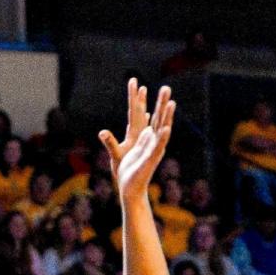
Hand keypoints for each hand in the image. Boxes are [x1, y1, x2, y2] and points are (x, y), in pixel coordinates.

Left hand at [98, 79, 174, 200]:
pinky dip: (161, 137)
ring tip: (171, 103)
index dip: (138, 100)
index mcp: (140, 136)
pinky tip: (165, 129)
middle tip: (166, 87)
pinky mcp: (151, 158)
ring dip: (166, 116)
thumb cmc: (126, 172)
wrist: (131, 188)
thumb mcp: (115, 155)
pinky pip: (158, 146)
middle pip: (156, 117)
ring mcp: (153, 147)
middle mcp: (149, 139)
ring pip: (161, 128)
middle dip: (160, 102)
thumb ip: (110, 142)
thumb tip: (104, 132)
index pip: (139, 114)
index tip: (138, 85)